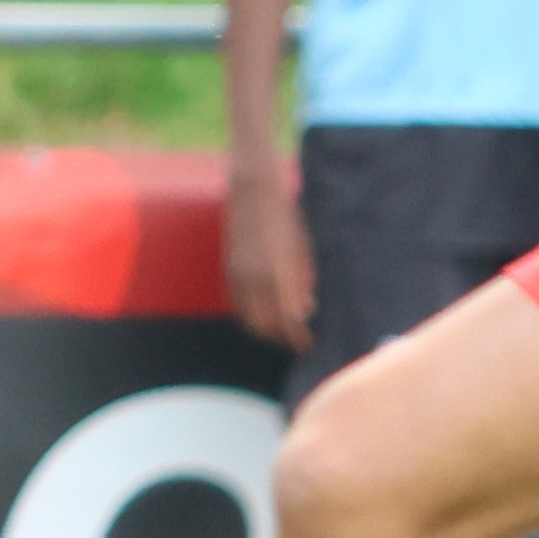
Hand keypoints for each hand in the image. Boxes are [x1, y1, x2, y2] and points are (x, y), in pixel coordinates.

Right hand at [224, 171, 313, 353]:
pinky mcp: (228, 270)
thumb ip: (302, 282)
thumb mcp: (302, 251)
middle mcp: (254, 281)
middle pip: (264, 327)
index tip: (310, 345)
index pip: (288, 321)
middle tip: (297, 339)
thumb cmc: (287, 217)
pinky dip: (250, 313)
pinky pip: (237, 304)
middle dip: (281, 337)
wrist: (253, 192)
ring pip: (248, 318)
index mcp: (277, 276)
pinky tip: (264, 309)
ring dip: (265, 327)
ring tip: (282, 327)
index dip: (299, 338)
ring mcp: (237, 276)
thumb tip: (306, 309)